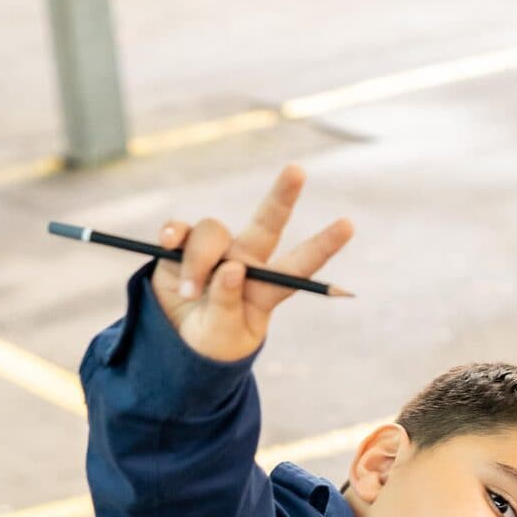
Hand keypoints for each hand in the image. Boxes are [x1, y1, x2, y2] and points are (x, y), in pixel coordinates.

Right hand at [150, 166, 352, 361]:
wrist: (173, 345)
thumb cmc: (210, 345)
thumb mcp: (222, 336)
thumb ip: (228, 305)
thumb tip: (232, 268)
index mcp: (265, 290)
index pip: (298, 266)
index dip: (323, 246)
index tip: (348, 224)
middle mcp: (245, 263)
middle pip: (267, 224)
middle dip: (282, 196)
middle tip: (297, 171)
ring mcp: (215, 252)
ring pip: (213, 233)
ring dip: (198, 261)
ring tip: (189, 291)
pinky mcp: (182, 246)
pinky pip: (180, 229)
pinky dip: (173, 234)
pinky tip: (167, 244)